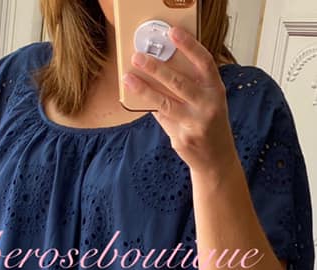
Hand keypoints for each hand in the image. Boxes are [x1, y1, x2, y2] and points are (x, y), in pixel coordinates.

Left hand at [123, 26, 237, 175]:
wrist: (216, 159)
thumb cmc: (210, 124)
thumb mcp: (209, 101)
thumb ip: (191, 87)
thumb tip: (161, 69)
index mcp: (216, 91)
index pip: (204, 62)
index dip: (189, 46)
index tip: (173, 33)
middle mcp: (208, 106)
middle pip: (179, 82)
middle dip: (156, 68)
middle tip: (138, 57)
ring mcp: (195, 124)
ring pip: (165, 103)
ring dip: (144, 89)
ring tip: (129, 78)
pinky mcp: (182, 138)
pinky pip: (162, 118)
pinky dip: (151, 108)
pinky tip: (138, 99)